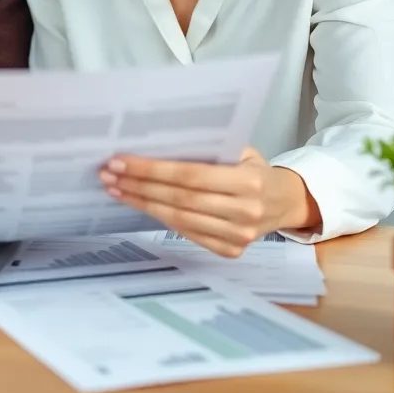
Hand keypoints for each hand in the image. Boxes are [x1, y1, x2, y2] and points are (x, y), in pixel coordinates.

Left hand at [99, 147, 321, 257]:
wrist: (285, 201)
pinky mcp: (231, 251)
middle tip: (109, 173)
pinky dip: (159, 218)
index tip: (121, 161)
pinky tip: (140, 204)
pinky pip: (187, 233)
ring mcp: (238, 236)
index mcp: (248, 182)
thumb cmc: (255, 169)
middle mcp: (244, 212)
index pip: (190, 175)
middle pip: (179, 198)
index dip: (152, 169)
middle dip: (139, 185)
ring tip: (116, 189)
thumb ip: (208, 148)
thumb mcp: (240, 150)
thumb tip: (158, 141)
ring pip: (178, 218)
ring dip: (142, 203)